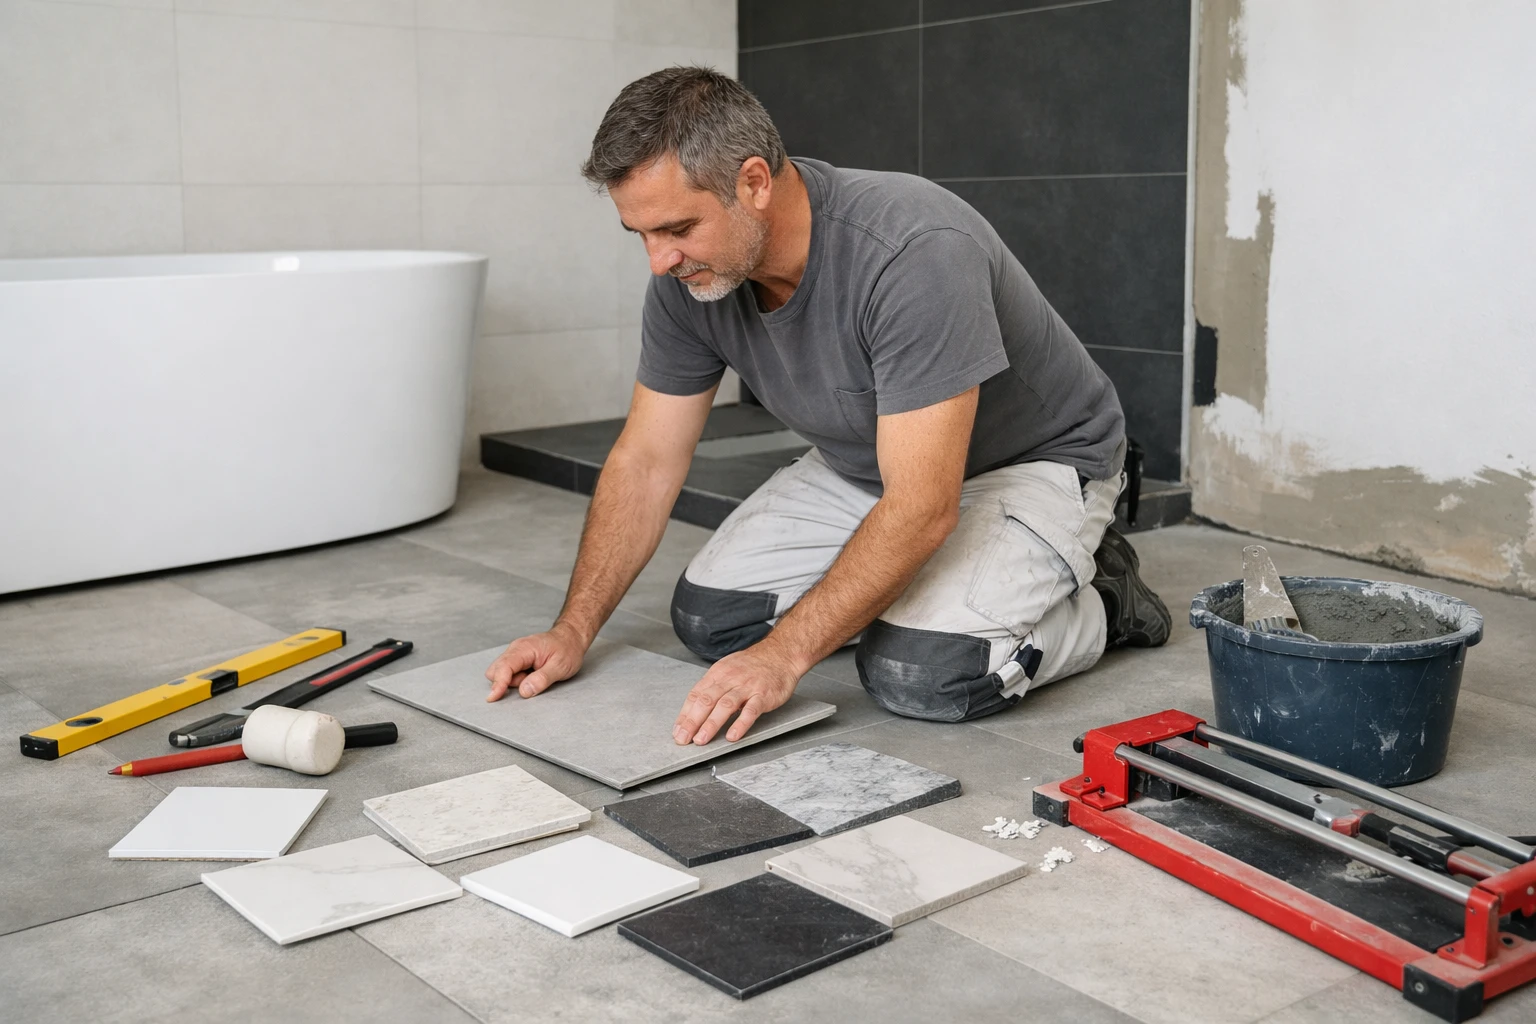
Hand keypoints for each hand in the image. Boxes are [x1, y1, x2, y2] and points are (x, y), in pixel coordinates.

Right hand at [485, 623, 585, 700]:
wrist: (571, 638)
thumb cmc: (567, 649)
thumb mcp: (560, 666)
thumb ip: (542, 679)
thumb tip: (524, 691)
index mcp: (524, 649)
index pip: (503, 667)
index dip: (498, 684)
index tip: (494, 697)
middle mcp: (515, 649)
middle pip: (496, 671)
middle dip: (507, 683)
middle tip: (531, 681)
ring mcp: (515, 654)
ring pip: (501, 673)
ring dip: (515, 681)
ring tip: (536, 675)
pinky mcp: (517, 659)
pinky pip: (509, 673)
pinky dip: (518, 678)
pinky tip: (533, 674)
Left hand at [672, 641, 802, 745]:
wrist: (780, 654)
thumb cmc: (752, 665)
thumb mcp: (727, 670)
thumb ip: (712, 688)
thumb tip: (694, 710)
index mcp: (717, 674)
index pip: (696, 695)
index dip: (685, 714)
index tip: (678, 731)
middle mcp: (730, 679)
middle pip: (706, 700)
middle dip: (692, 721)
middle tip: (684, 739)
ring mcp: (747, 687)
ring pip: (725, 705)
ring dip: (711, 724)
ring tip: (701, 740)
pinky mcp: (763, 695)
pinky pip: (751, 710)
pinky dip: (741, 724)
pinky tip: (732, 736)